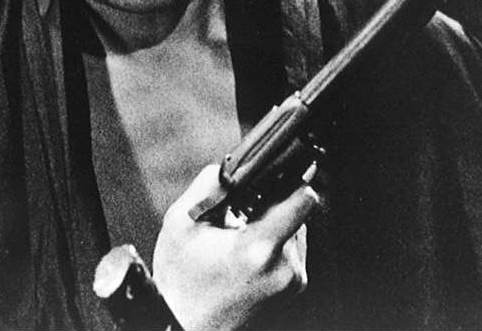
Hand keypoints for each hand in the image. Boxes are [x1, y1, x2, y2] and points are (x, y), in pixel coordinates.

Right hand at [152, 165, 318, 329]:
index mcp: (258, 248)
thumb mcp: (180, 223)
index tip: (279, 172)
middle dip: (268, 205)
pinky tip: (243, 252)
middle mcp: (284, 267)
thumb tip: (229, 167)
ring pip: (294, 229)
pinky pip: (291, 249)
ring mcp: (292, 281)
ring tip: (237, 237)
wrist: (186, 326)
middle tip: (237, 216)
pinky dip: (272, 243)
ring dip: (271, 224)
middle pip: (295, 211)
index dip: (291, 179)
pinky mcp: (293, 289)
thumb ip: (207, 186)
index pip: (302, 200)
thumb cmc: (181, 281)